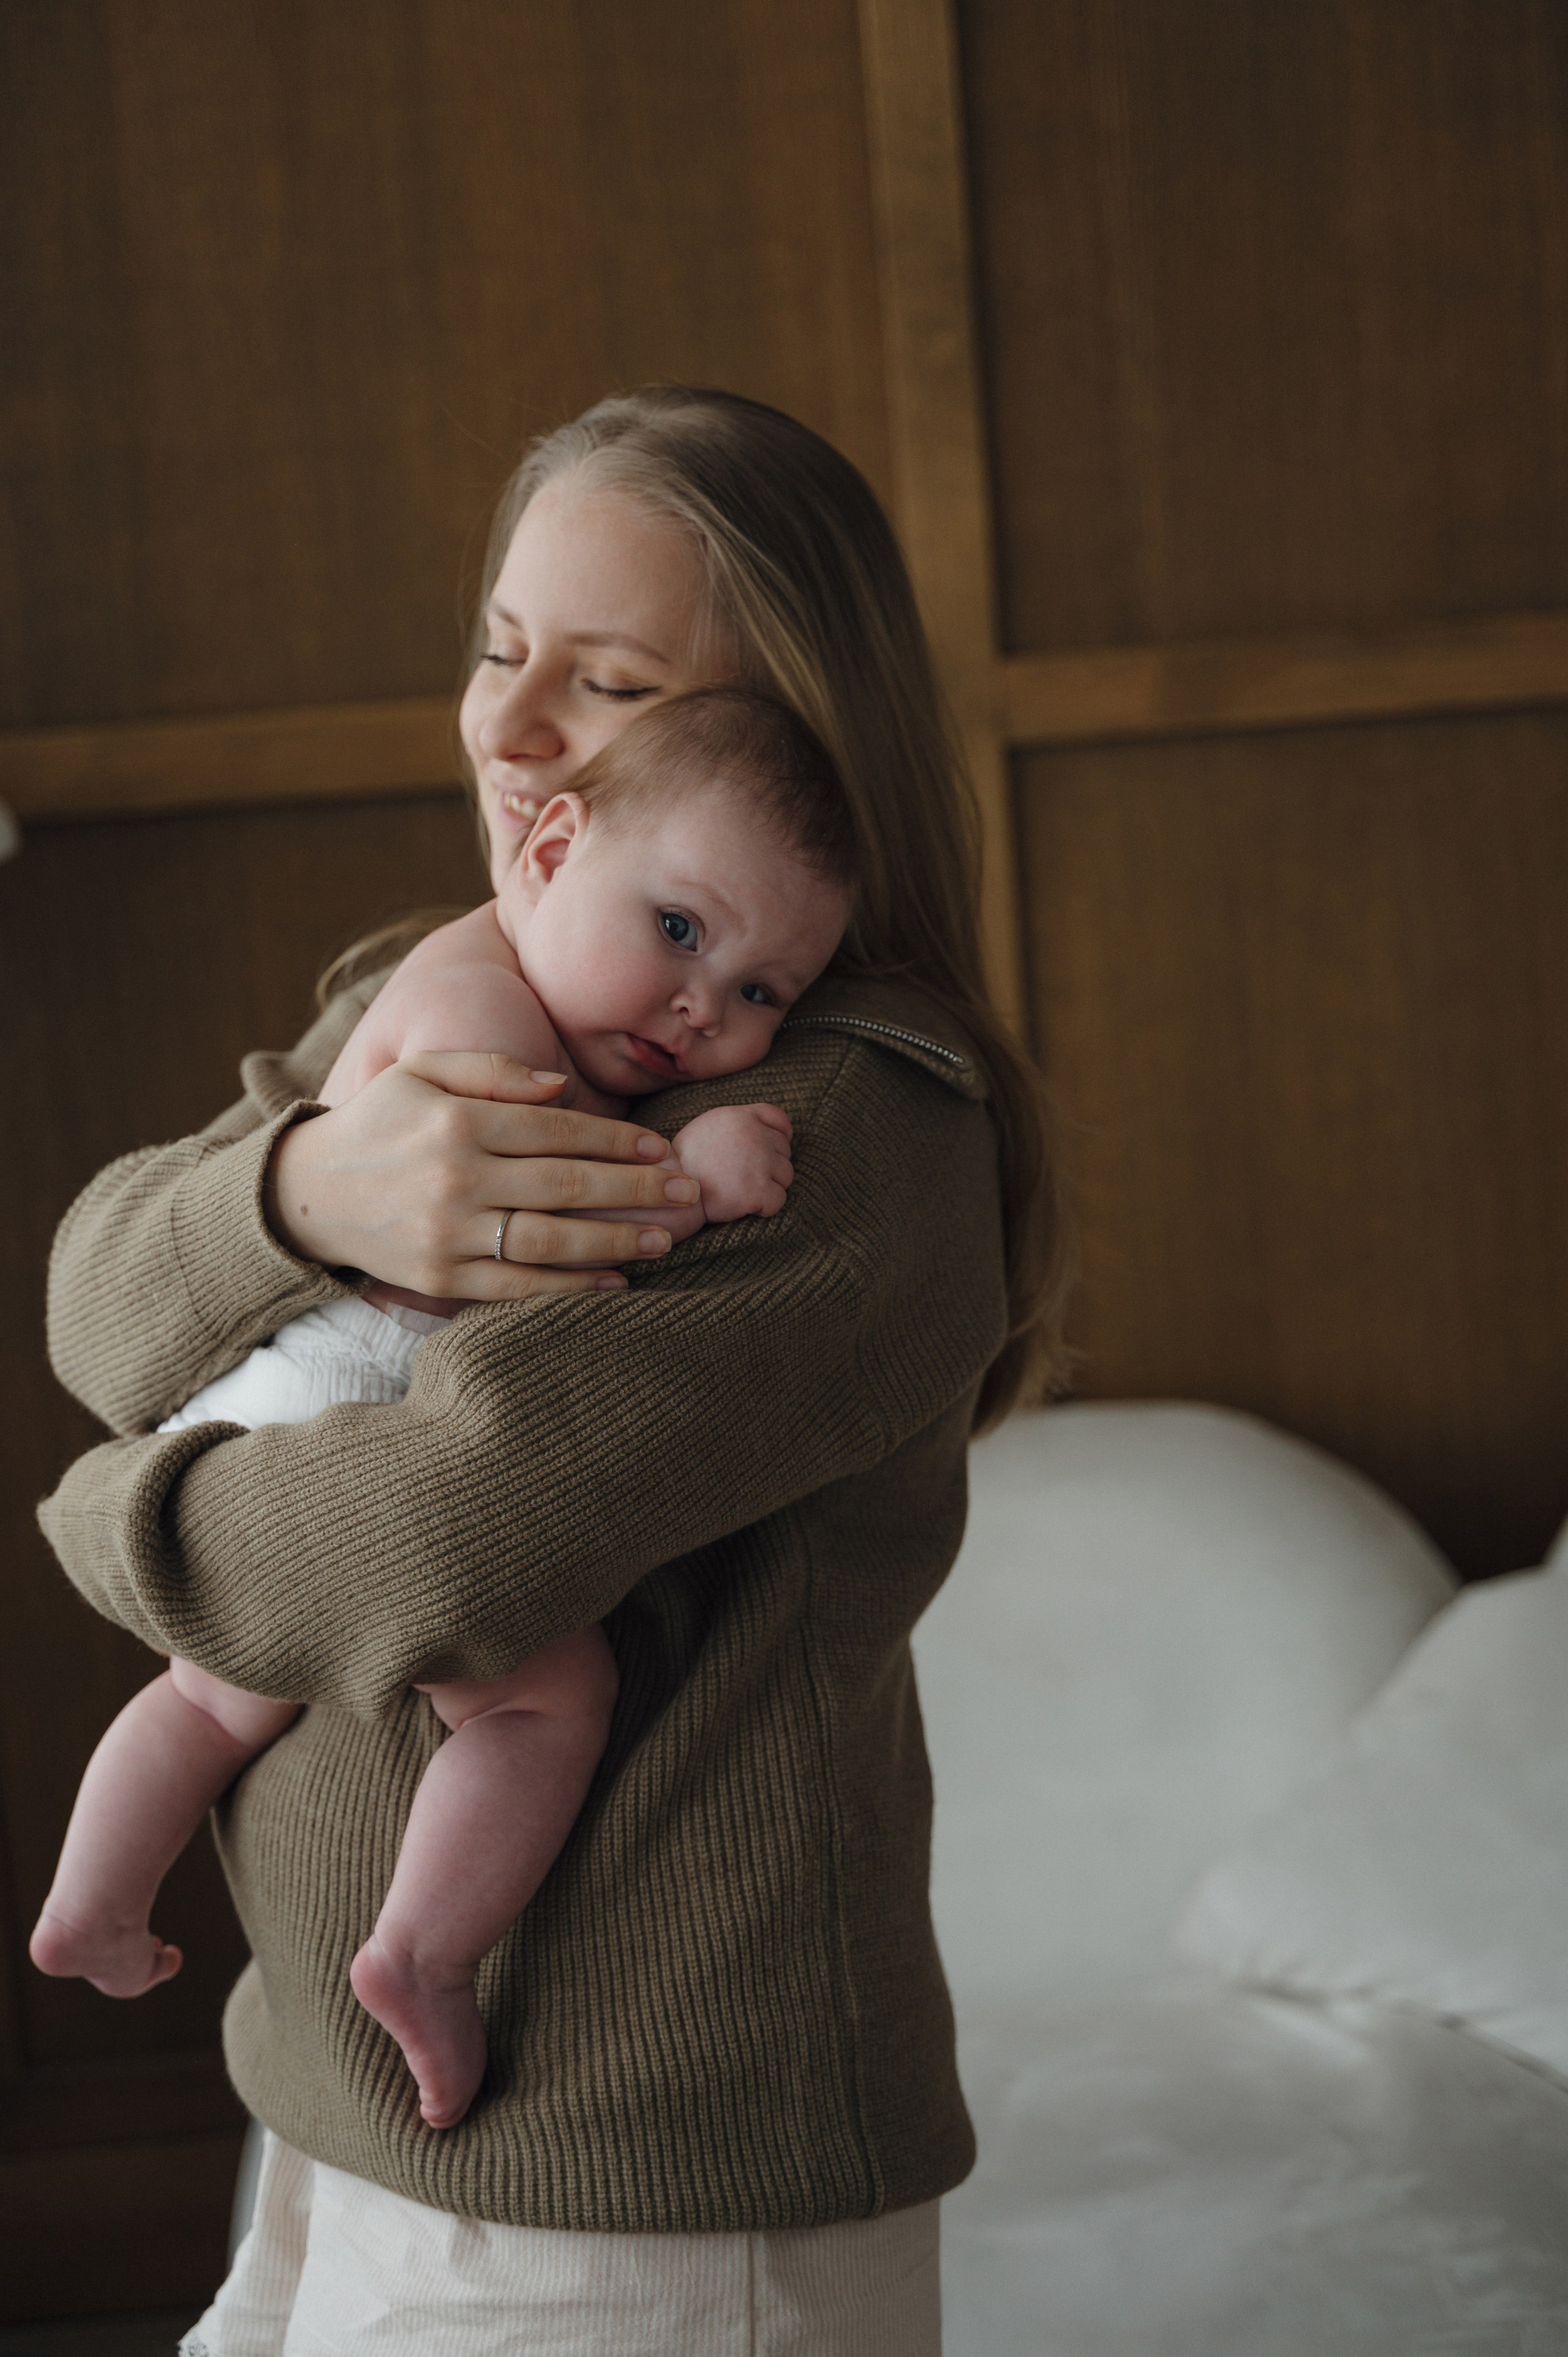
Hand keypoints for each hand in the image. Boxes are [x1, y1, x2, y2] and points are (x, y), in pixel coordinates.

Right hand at [265, 1052, 699, 1300]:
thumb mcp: (420, 1073)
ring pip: (548, 1240)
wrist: (307, 1192)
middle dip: (634, 1190)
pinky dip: (569, 1287)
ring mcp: (446, 1235)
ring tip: (664, 1240)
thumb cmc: (378, 1123)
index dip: (615, 1140)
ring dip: (614, 1242)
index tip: (660, 1148)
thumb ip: (489, 1070)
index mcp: (456, 1123)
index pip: (556, 1130)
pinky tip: (613, 1282)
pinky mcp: (440, 1280)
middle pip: (564, 1185)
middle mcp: (454, 1179)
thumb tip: (559, 1086)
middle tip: (687, 1194)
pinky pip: (516, 1287)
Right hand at [672, 1103, 794, 1223]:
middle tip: (743, 1176)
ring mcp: (759, 1163)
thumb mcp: (708, 1127)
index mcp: (741, 1116)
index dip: (780, 1136)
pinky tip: (746, 1206)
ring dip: (770, 1185)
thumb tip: (769, 1133)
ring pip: (786, 1176)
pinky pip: (779, 1201)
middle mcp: (754, 1135)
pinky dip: (767, 1207)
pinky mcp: (758, 1191)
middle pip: (784, 1151)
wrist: (666, 1189)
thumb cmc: (687, 1162)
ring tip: (742, 1190)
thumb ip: (738, 1124)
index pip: (779, 1120)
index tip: (769, 1150)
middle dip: (770, 1165)